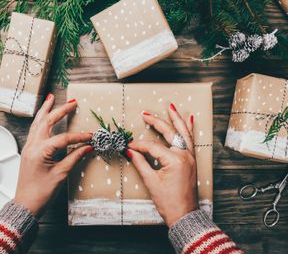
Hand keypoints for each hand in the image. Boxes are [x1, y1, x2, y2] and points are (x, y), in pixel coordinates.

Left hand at [14, 94, 92, 216]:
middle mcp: (32, 145)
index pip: (63, 138)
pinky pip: (34, 130)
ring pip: (37, 123)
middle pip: (47, 122)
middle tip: (72, 102)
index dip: (79, 137)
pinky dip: (41, 120)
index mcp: (40, 151)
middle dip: (60, 110)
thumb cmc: (42, 192)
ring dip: (45, 110)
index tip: (91, 137)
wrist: (26, 204)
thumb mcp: (61, 174)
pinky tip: (44, 116)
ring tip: (51, 98)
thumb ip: (75, 157)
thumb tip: (88, 147)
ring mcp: (29, 147)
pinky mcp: (29, 150)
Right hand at [127, 103, 197, 226]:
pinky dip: (189, 129)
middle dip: (156, 122)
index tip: (129, 146)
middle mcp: (185, 155)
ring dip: (177, 119)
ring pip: (184, 132)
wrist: (184, 214)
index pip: (153, 146)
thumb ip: (140, 163)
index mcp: (175, 160)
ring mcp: (190, 156)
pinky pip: (190, 140)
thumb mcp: (151, 181)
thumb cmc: (169, 201)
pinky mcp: (192, 160)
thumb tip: (130, 151)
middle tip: (145, 114)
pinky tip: (190, 119)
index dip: (139, 145)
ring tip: (171, 107)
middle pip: (170, 133)